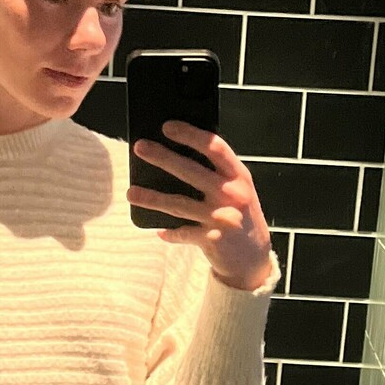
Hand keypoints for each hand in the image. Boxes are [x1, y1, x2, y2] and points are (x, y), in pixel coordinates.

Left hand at [127, 120, 275, 291]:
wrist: (253, 258)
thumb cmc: (239, 216)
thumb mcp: (237, 190)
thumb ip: (217, 173)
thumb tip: (177, 153)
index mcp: (238, 176)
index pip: (214, 148)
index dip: (191, 135)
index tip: (167, 126)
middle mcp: (232, 194)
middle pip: (191, 172)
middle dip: (163, 158)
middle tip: (139, 147)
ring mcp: (221, 218)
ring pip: (180, 204)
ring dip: (153, 199)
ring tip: (131, 193)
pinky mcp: (212, 239)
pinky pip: (182, 233)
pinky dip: (169, 232)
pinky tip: (158, 231)